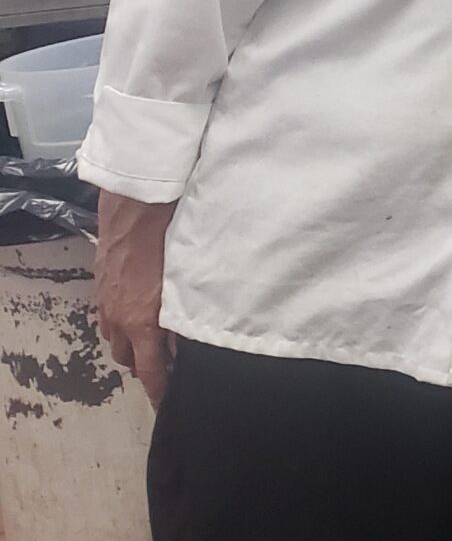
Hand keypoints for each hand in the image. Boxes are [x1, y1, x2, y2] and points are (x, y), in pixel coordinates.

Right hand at [94, 192, 177, 406]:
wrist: (137, 211)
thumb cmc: (170, 245)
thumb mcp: (186, 288)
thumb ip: (186, 321)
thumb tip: (189, 347)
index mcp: (140, 324)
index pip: (150, 371)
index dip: (159, 390)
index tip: (168, 403)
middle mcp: (117, 319)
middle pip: (128, 359)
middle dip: (145, 366)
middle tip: (168, 365)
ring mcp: (105, 303)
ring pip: (115, 339)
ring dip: (132, 345)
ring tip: (153, 341)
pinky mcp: (100, 287)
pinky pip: (108, 317)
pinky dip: (122, 324)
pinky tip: (138, 313)